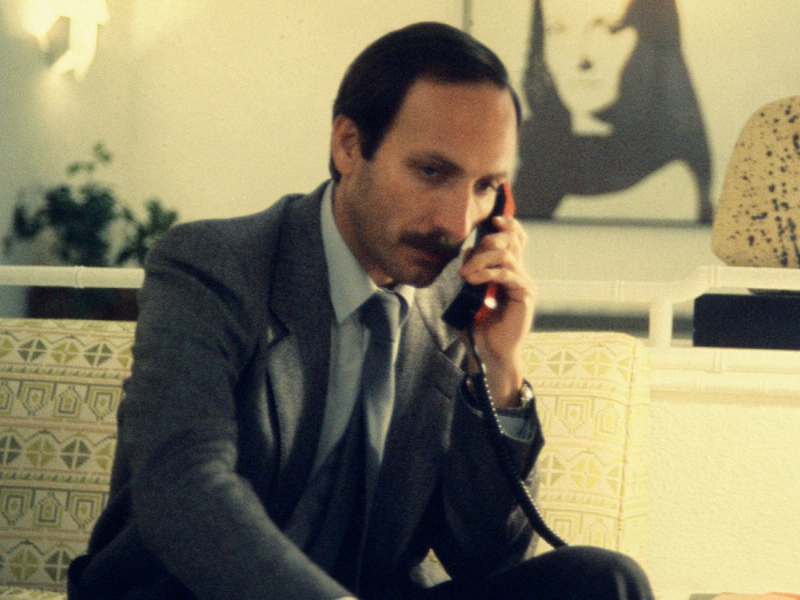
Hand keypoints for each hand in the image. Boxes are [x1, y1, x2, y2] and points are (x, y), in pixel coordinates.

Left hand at [458, 215, 536, 407]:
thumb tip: (467, 252)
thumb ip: (471, 272)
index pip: (516, 239)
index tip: (492, 220)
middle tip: (466, 266)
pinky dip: (488, 273)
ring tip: (467, 275)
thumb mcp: (470, 294)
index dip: (508, 225)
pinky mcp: (525, 295)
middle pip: (510, 241)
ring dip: (482, 260)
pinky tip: (474, 280)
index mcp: (509, 271)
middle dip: (485, 244)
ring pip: (507, 255)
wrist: (490, 353)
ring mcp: (524, 284)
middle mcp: (519, 274)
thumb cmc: (479, 326)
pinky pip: (508, 274)